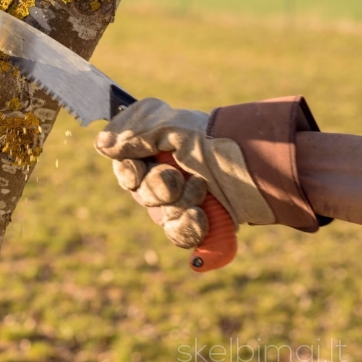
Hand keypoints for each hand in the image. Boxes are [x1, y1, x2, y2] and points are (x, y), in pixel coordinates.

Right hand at [95, 98, 274, 248]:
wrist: (261, 166)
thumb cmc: (217, 139)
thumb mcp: (172, 127)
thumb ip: (133, 134)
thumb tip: (101, 145)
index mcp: (159, 148)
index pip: (125, 166)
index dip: (128, 171)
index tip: (139, 166)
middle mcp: (168, 174)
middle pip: (139, 193)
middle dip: (156, 187)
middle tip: (176, 177)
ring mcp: (185, 200)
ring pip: (159, 215)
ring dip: (177, 204)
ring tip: (202, 191)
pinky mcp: (202, 223)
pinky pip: (178, 235)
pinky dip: (187, 228)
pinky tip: (201, 218)